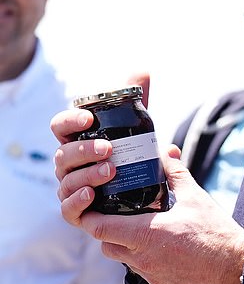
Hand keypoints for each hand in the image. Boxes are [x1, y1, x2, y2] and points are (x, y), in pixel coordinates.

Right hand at [51, 70, 151, 225]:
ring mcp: (70, 188)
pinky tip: (92, 196)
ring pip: (65, 181)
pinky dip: (77, 202)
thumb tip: (144, 72)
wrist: (140, 192)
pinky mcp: (76, 211)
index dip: (70, 121)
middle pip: (62, 154)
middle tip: (109, 148)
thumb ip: (137, 100)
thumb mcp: (136, 126)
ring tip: (109, 171)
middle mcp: (68, 164)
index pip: (60, 126)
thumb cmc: (130, 153)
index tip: (89, 119)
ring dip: (86, 175)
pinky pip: (67, 209)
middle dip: (84, 150)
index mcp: (76, 139)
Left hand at [92, 155, 243, 283]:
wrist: (236, 268)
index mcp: (146, 234)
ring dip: (126, 244)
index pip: (100, 228)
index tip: (90, 206)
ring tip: (141, 227)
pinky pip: (143, 271)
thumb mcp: (195, 197)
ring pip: (124, 259)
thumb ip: (176, 174)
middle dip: (106, 230)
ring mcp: (151, 276)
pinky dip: (144, 258)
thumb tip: (168, 153)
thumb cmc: (216, 233)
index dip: (89, 217)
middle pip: (107, 245)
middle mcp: (142, 259)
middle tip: (116, 213)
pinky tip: (162, 245)